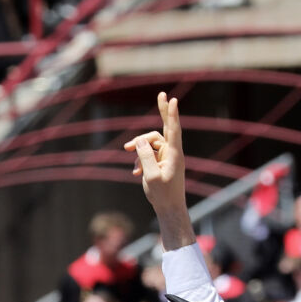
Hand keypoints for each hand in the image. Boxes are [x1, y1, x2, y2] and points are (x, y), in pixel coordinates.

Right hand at [126, 91, 186, 215]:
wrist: (169, 207)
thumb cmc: (163, 194)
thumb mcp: (151, 176)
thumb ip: (145, 157)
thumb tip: (140, 141)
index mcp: (174, 154)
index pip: (173, 130)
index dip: (172, 114)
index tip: (173, 100)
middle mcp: (171, 152)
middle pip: (164, 128)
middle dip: (161, 113)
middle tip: (162, 94)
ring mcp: (165, 157)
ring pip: (149, 143)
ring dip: (137, 146)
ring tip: (126, 150)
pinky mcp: (159, 162)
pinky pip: (147, 154)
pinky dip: (139, 160)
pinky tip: (135, 173)